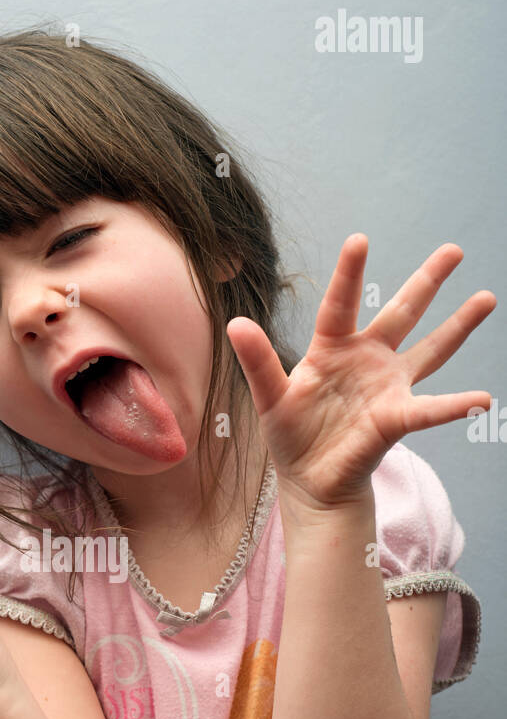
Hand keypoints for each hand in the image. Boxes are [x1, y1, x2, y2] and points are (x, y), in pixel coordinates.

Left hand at [225, 235, 495, 507]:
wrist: (310, 480)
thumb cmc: (290, 435)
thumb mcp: (270, 397)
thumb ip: (257, 361)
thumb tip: (236, 323)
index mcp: (332, 348)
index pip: (340, 305)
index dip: (349, 274)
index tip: (359, 239)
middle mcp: (367, 359)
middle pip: (402, 312)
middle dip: (427, 281)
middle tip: (454, 249)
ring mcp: (388, 386)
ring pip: (430, 350)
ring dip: (458, 326)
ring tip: (487, 297)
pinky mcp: (397, 418)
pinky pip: (430, 410)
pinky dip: (456, 406)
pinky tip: (482, 400)